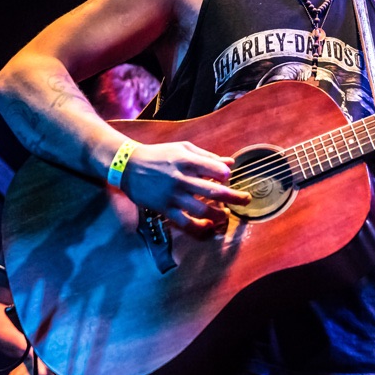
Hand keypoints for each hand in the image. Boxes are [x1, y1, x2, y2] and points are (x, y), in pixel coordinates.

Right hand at [120, 141, 250, 230]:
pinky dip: (199, 226)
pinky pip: (184, 222)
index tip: (229, 178)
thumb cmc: (159, 155)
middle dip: (235, 197)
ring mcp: (173, 195)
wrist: (128, 165)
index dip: (227, 176)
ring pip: (202, 209)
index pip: (216, 170)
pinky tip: (208, 225)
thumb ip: (207, 156)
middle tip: (246, 199)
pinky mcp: (164, 208)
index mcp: (187, 161)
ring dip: (218, 214)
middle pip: (214, 192)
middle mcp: (182, 179)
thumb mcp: (183, 148)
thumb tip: (230, 164)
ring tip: (226, 215)